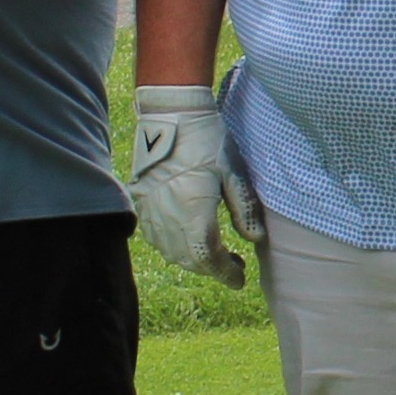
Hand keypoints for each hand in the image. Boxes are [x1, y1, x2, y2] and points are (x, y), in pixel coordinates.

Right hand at [127, 84, 257, 283]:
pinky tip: (185, 238)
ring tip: (212, 251)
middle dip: (212, 267)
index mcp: (194, 213)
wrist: (170, 115)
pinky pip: (154, 237)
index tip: (240, 279)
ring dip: (192, 259)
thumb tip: (255, 239)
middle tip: (234, 264)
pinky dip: (171, 246)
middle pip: (189, 260)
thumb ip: (244, 208)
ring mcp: (150, 211)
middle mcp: (168, 218)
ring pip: (170, 252)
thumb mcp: (233, 172)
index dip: (225, 273)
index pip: (208, 258)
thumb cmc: (207, 141)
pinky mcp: (140, 202)